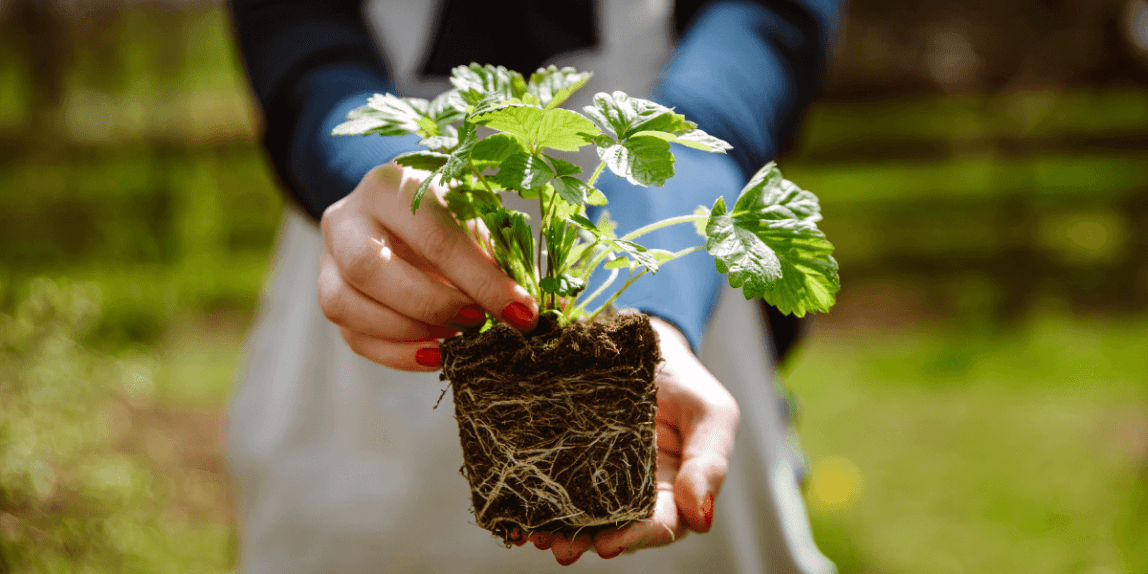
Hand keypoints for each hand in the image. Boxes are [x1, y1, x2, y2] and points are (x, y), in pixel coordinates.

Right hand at [317, 163, 537, 370]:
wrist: (404, 213)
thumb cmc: (448, 215)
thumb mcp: (474, 221)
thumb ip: (499, 259)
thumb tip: (537, 310)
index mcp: (390, 186)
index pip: (433, 237)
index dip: (481, 281)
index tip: (521, 313)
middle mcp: (346, 219)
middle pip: (368, 268)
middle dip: (431, 305)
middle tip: (477, 322)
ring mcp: (328, 259)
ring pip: (343, 305)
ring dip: (407, 332)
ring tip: (456, 339)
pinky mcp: (329, 296)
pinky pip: (353, 336)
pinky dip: (397, 353)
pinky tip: (436, 353)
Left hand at [536, 316, 740, 563]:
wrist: (642, 338)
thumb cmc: (684, 380)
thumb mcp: (711, 412)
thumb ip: (711, 463)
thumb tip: (702, 518)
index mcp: (675, 490)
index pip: (659, 525)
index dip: (635, 538)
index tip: (608, 544)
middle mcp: (635, 493)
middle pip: (614, 529)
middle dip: (588, 541)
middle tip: (563, 548)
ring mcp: (597, 477)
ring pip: (580, 515)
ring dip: (559, 530)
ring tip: (538, 535)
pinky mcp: (567, 458)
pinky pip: (552, 485)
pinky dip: (536, 503)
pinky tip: (520, 514)